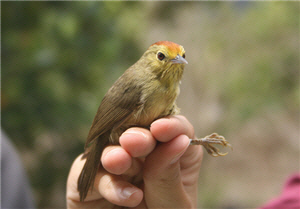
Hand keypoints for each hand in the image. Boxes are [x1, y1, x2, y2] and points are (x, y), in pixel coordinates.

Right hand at [67, 115, 202, 207]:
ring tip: (120, 163)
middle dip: (138, 136)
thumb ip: (169, 174)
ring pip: (110, 148)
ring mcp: (115, 166)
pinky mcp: (89, 182)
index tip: (162, 129)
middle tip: (136, 142)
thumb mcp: (173, 206)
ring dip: (116, 155)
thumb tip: (178, 139)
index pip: (175, 129)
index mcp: (172, 156)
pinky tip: (126, 197)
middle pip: (140, 132)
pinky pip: (90, 173)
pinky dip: (106, 183)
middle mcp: (144, 157)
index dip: (170, 124)